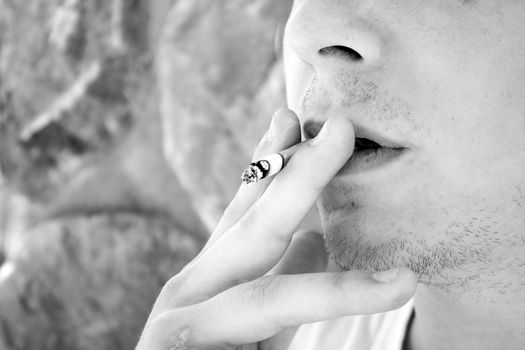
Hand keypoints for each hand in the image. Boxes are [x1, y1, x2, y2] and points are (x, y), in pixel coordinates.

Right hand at [136, 109, 416, 349]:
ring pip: (266, 297)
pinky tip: (385, 303)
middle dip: (299, 177)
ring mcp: (181, 330)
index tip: (293, 117)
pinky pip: (267, 339)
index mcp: (209, 276)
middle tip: (342, 130)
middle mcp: (191, 293)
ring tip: (393, 265)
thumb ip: (283, 276)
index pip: (243, 207)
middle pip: (253, 227)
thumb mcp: (248, 314)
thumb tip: (322, 235)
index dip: (269, 162)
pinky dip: (328, 316)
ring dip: (328, 275)